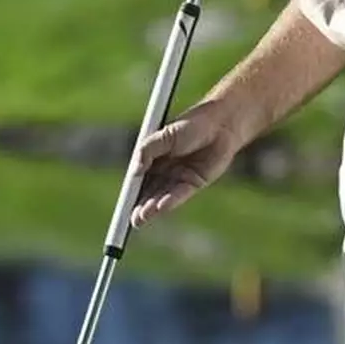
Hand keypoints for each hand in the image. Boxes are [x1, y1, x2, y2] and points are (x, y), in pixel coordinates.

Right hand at [129, 99, 245, 228]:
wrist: (221, 124)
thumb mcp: (164, 135)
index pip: (139, 178)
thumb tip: (135, 172)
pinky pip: (180, 194)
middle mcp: (165, 170)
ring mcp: (179, 177)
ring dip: (153, 207)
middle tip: (132, 219)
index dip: (131, 192)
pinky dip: (170, 201)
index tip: (123, 204)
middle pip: (150, 192)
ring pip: (163, 196)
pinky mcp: (194, 182)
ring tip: (142, 218)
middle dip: (141, 206)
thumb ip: (147, 151)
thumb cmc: (192, 125)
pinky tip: (160, 208)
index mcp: (153, 158)